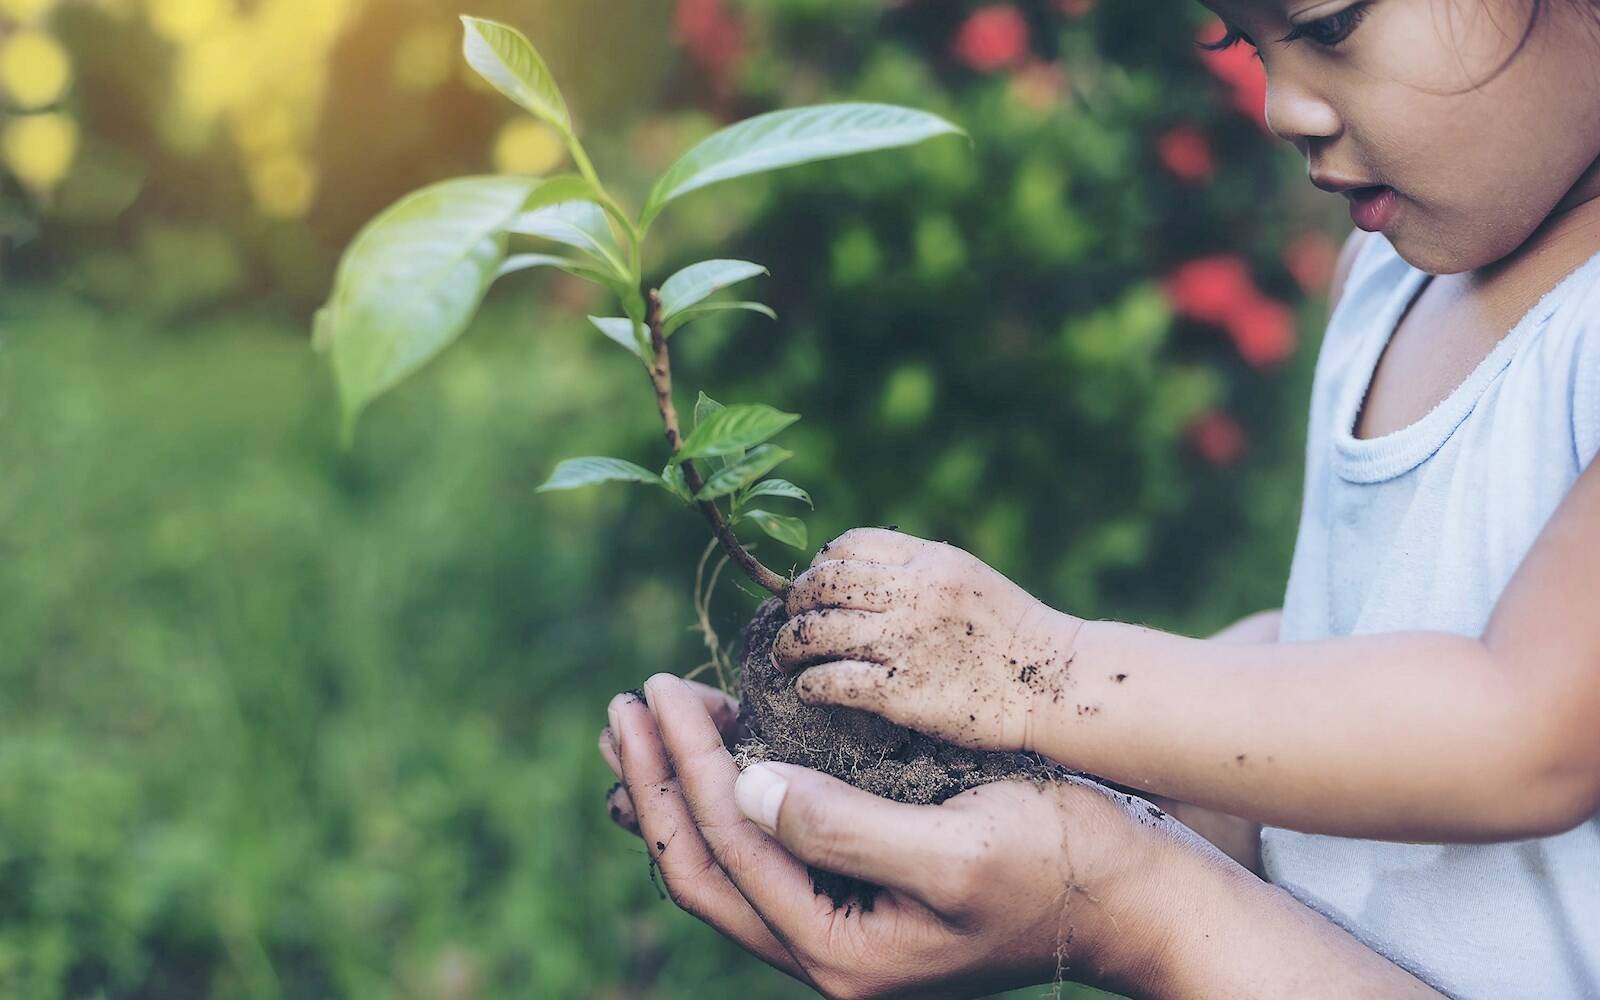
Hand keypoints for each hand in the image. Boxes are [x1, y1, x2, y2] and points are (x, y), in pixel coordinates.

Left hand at [597, 672, 1190, 998]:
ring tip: (640, 727)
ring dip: (675, 794)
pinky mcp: (854, 903)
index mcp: (840, 952)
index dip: (682, 764)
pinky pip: (759, 859)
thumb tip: (744, 787)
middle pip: (700, 869)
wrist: (1132, 899)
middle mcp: (825, 958)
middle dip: (654, 784)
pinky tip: (706, 764)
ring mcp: (837, 934)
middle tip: (624, 706)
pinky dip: (720, 807)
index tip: (658, 686)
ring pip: (722, 867)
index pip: (727, 847)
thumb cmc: (1059, 863)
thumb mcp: (960, 845)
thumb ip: (844, 825)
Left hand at [773, 527, 1080, 752]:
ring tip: (787, 657)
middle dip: (796, 603)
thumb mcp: (967, 578)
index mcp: (930, 560)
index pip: (848, 544)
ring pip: (815, 632)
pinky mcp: (902, 693)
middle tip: (794, 622)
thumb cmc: (1014, 634)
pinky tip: (809, 690)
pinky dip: (809, 685)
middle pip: (822, 585)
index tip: (816, 588)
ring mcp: (905, 643)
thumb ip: (917, 571)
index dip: (820, 565)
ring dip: (789, 645)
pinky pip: (831, 681)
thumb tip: (856, 576)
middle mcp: (913, 594)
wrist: (1060, 683)